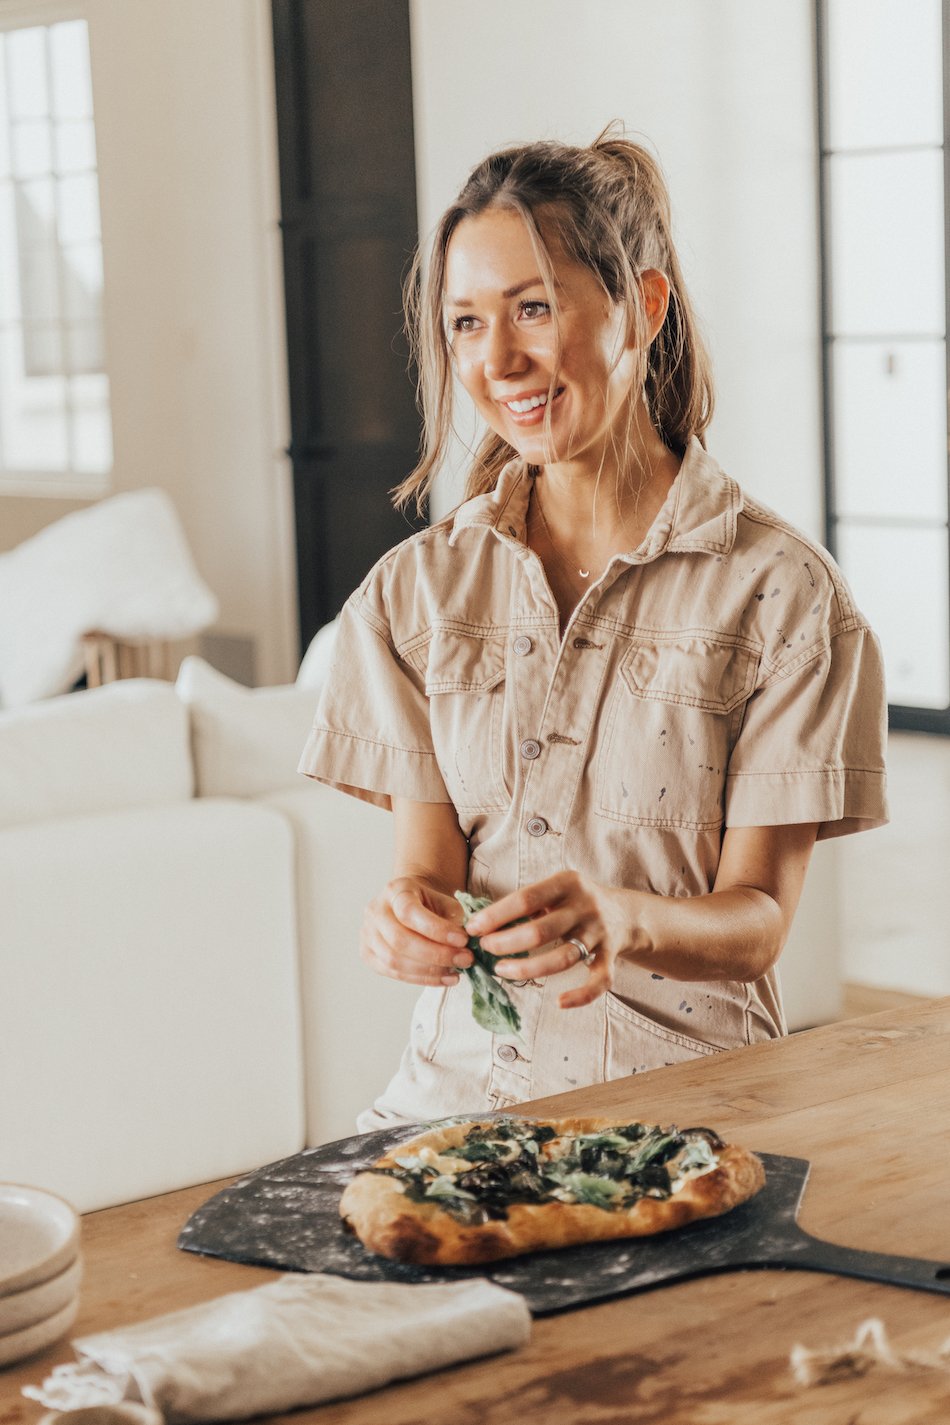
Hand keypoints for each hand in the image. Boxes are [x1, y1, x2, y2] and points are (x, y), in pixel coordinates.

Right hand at [361, 877, 473, 986]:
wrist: (411, 904)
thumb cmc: (430, 903)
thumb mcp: (444, 901)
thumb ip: (455, 919)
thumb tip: (472, 942)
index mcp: (395, 891)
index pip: (409, 913)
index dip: (437, 930)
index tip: (463, 940)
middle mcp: (375, 911)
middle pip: (400, 941)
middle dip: (436, 955)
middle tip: (464, 959)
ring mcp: (367, 934)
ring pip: (395, 961)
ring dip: (430, 971)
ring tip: (456, 971)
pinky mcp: (368, 954)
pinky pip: (393, 973)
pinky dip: (422, 979)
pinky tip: (444, 978)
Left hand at [465, 871, 638, 1008]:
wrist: (625, 914)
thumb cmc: (575, 902)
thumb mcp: (556, 889)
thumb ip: (527, 902)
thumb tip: (481, 922)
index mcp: (567, 883)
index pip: (525, 899)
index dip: (496, 915)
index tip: (473, 928)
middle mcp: (585, 906)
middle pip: (540, 930)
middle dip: (505, 943)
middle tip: (485, 949)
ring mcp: (599, 933)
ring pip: (562, 958)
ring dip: (528, 969)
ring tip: (501, 970)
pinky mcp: (611, 956)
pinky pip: (599, 981)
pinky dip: (581, 996)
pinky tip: (559, 1002)